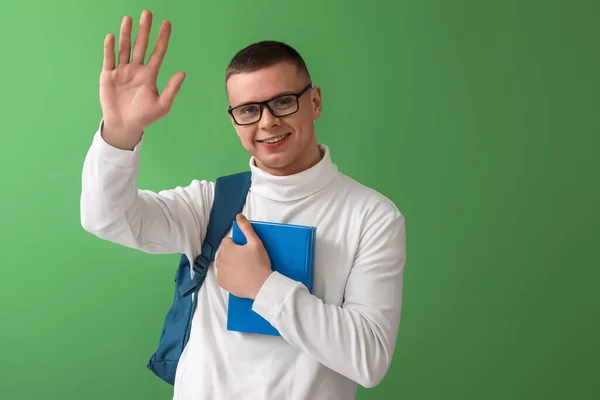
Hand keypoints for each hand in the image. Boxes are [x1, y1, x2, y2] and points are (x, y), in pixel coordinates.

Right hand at [99, 10, 185, 149]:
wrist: (125, 126)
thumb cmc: (145, 116)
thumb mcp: (162, 105)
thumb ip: (172, 89)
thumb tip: (182, 73)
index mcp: (150, 75)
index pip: (158, 52)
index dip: (162, 38)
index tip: (166, 23)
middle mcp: (136, 69)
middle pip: (141, 45)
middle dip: (144, 30)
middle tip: (147, 13)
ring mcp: (122, 71)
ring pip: (125, 48)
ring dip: (126, 34)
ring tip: (128, 19)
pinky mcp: (108, 75)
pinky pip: (109, 59)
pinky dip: (109, 48)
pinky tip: (111, 37)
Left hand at [216, 214, 272, 298]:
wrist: (261, 285)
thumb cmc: (259, 263)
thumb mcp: (255, 242)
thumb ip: (246, 227)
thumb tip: (239, 215)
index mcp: (227, 248)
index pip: (227, 241)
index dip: (237, 245)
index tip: (245, 250)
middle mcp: (220, 259)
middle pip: (224, 252)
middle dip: (232, 254)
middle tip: (246, 259)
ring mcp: (220, 272)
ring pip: (223, 264)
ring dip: (229, 264)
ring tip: (243, 268)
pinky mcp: (222, 282)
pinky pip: (223, 276)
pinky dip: (228, 276)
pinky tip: (239, 276)